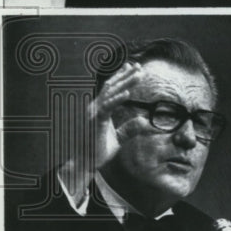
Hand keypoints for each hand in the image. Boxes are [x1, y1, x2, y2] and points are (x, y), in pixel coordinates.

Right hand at [59, 62, 141, 200]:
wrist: (84, 164)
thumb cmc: (98, 151)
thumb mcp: (119, 139)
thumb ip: (130, 129)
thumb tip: (145, 122)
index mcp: (99, 110)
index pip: (111, 89)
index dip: (121, 78)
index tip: (132, 68)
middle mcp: (94, 108)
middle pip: (112, 87)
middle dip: (125, 75)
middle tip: (138, 66)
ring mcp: (93, 113)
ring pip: (111, 93)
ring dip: (125, 83)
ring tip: (138, 75)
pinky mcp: (94, 121)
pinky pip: (107, 108)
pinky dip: (117, 99)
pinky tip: (128, 93)